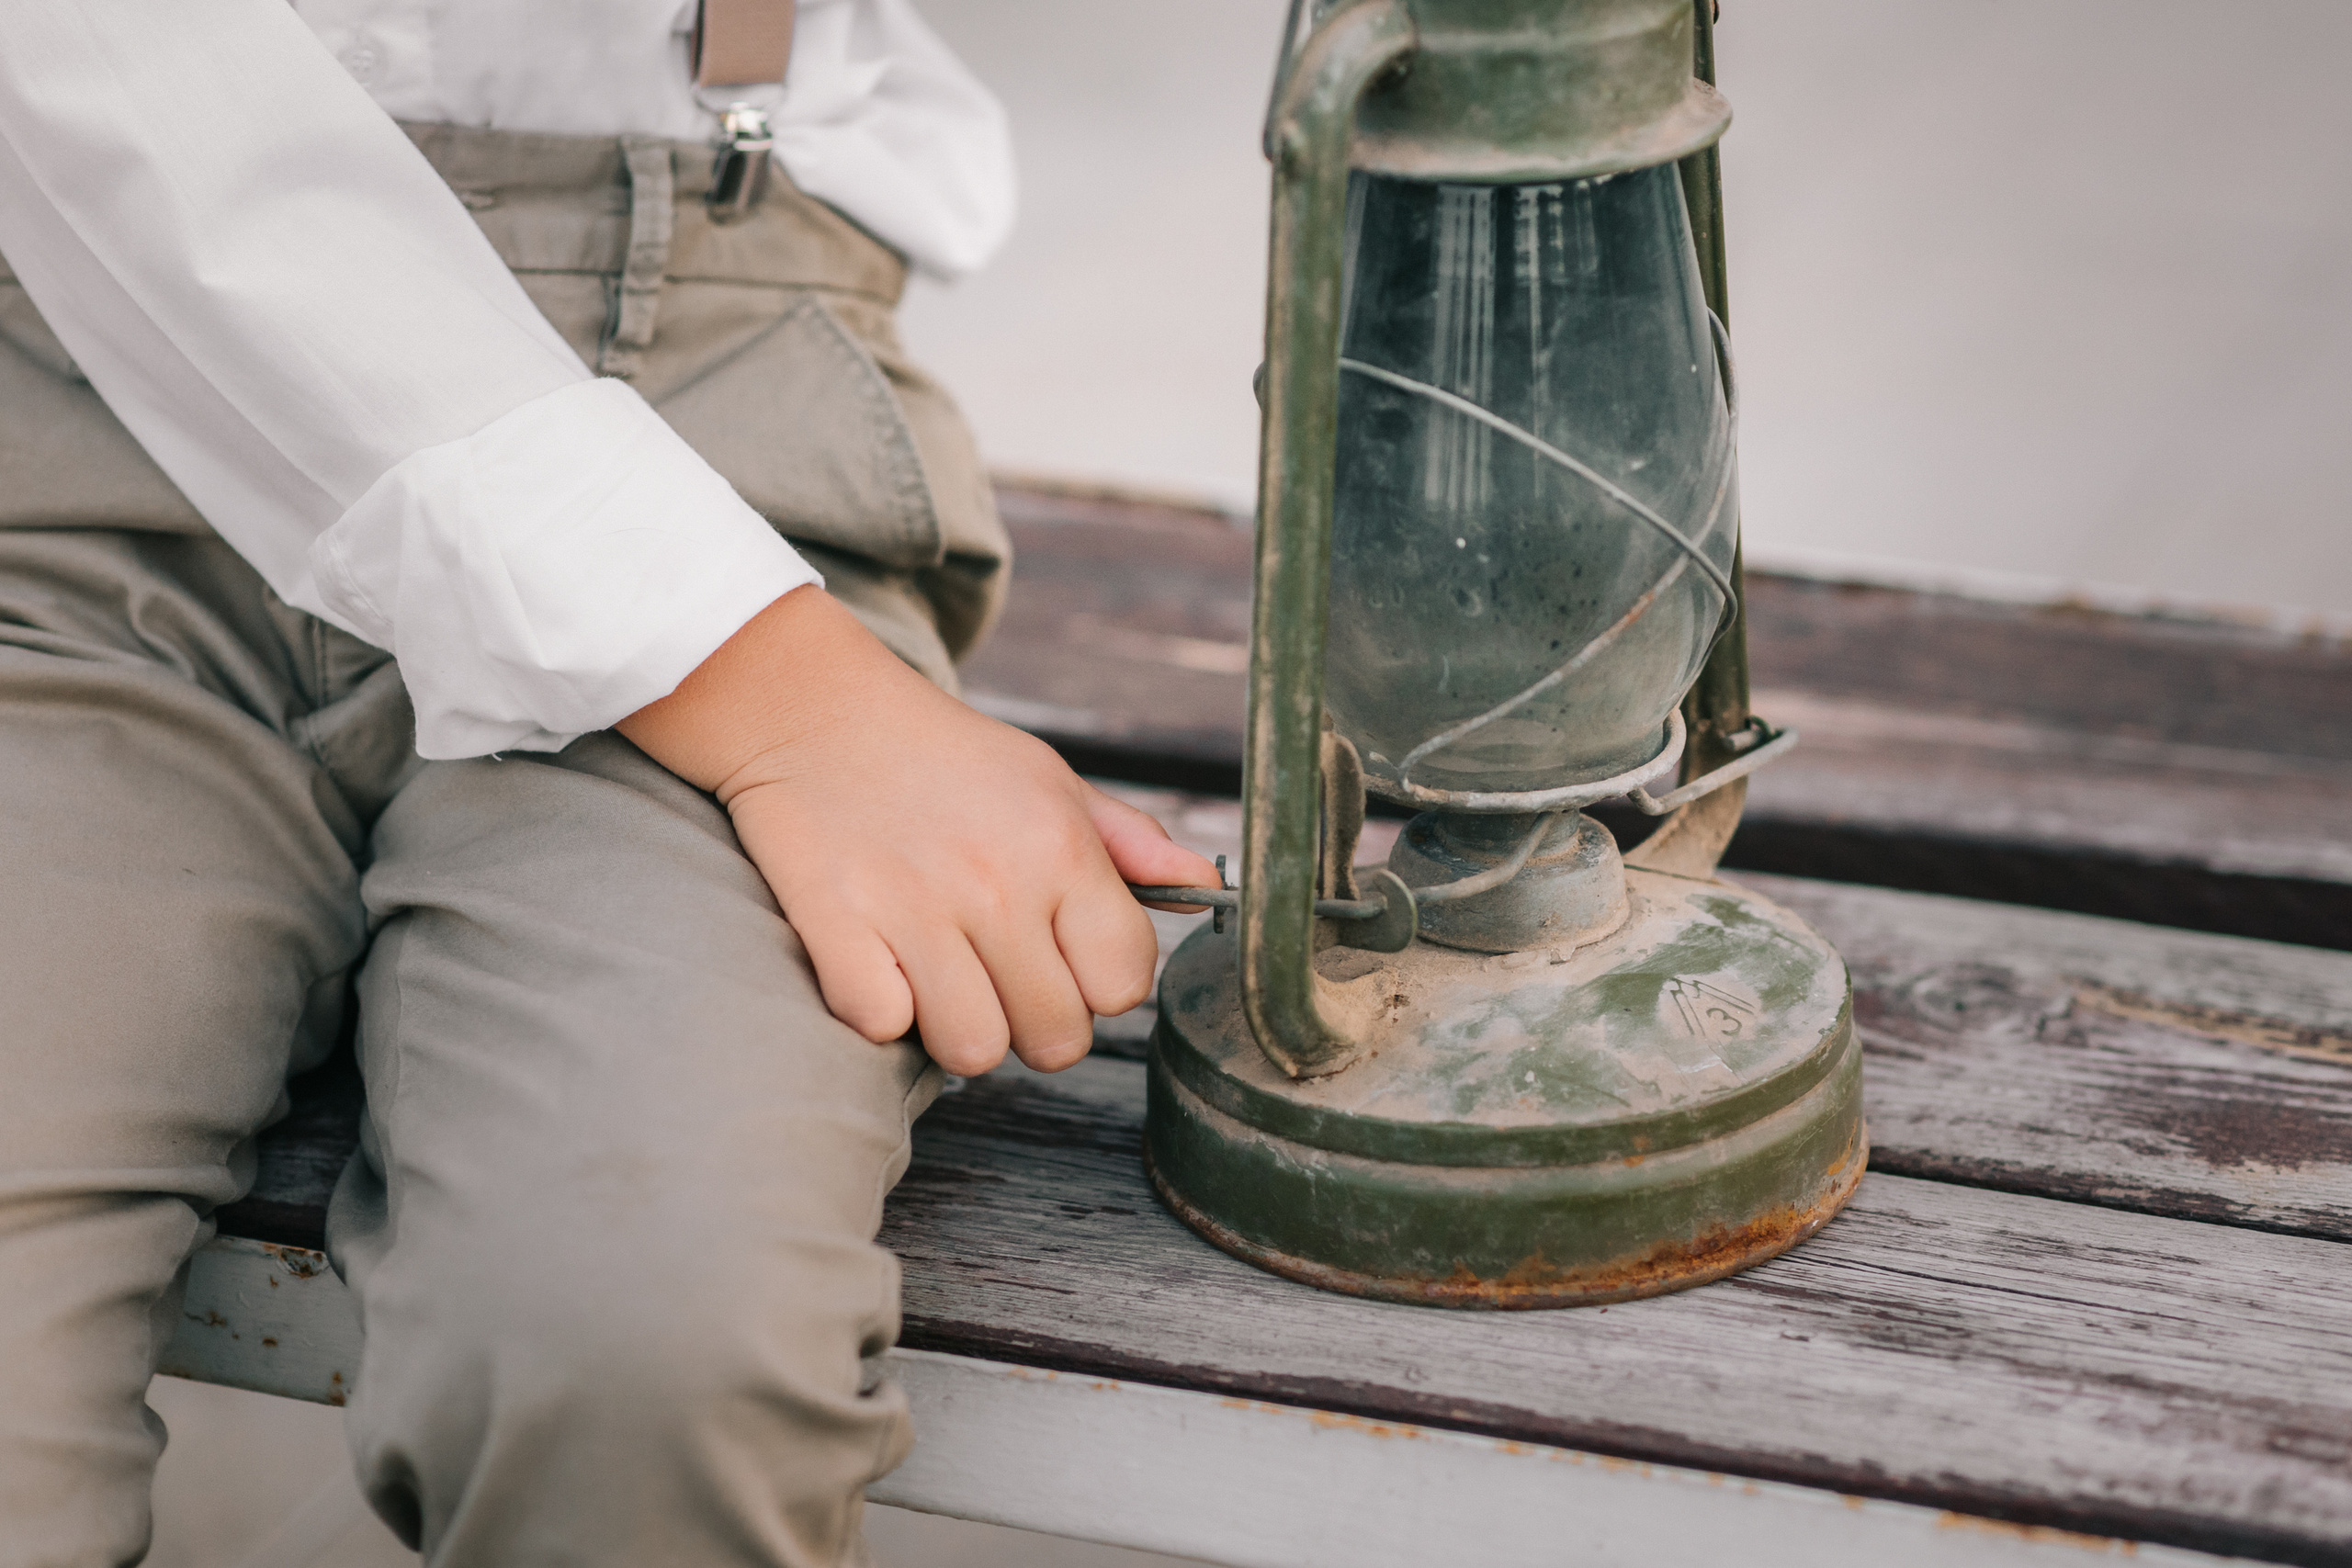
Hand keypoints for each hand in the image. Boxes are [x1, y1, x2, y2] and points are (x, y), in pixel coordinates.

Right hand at [618, 587, 1221, 1074]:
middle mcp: (996, 881)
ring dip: (957, 1027)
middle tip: (997, 971)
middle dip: (1032, 1020)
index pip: (1125, 983)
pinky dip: (879, 1009)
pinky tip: (880, 962)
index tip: (1062, 958)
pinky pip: (883, 1026)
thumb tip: (1205, 887)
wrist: (815, 710)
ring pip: (973, 1050)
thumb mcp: (1051, 781)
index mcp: (1060, 846)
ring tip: (941, 974)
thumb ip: (1131, 845)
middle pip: (1055, 1038)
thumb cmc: (947, 758)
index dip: (1098, 985)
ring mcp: (913, 906)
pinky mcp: (835, 923)